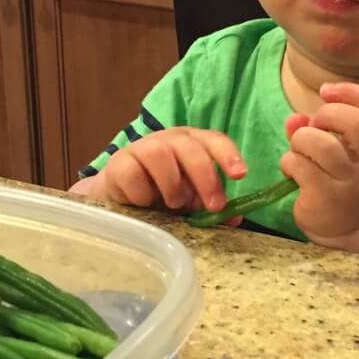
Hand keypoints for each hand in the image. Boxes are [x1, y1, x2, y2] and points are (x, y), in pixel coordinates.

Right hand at [102, 127, 246, 215]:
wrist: (122, 197)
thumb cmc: (163, 194)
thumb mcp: (191, 200)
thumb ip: (211, 206)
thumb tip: (235, 217)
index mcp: (193, 143)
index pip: (214, 140)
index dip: (228, 155)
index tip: (240, 175)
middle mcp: (169, 140)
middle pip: (190, 147)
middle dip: (205, 177)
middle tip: (213, 206)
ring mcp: (142, 148)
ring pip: (159, 153)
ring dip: (172, 183)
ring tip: (173, 204)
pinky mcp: (118, 163)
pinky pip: (132, 172)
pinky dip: (142, 192)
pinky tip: (144, 203)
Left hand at [280, 83, 358, 242]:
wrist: (350, 230)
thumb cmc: (342, 182)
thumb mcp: (341, 153)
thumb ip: (318, 130)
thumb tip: (295, 118)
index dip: (351, 92)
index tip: (325, 92)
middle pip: (357, 123)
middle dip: (327, 115)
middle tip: (314, 126)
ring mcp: (349, 183)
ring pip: (324, 145)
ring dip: (302, 139)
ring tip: (299, 149)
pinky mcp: (326, 198)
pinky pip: (301, 167)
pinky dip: (289, 162)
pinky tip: (291, 170)